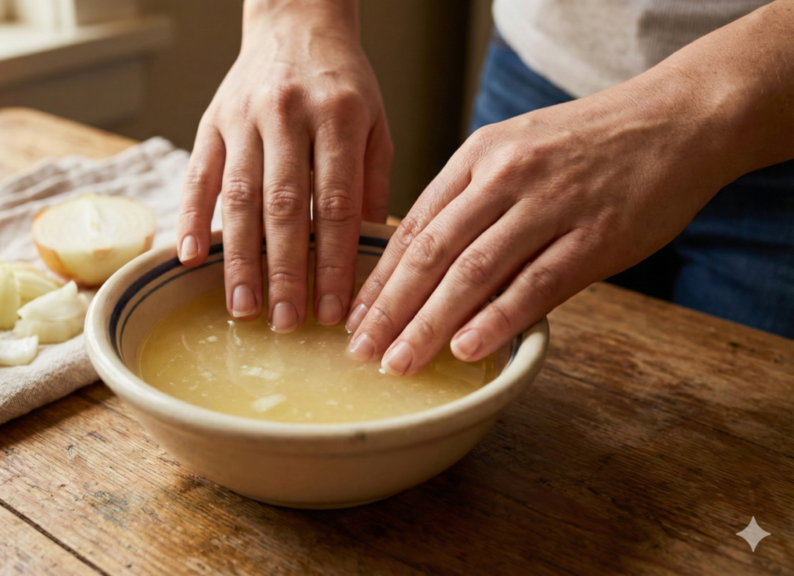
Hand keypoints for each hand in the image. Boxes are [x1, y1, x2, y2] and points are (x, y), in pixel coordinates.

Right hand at [176, 0, 392, 331]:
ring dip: (239, 259)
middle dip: (284, 271)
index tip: (331, 310)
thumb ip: (373, 183)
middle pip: (284, 206)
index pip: (337, 203)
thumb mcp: (376, 123)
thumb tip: (373, 252)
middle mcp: (289, 115)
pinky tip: (188, 258)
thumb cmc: (342, 82)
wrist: (296, 22)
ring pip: (238, 197)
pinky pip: (197, 175)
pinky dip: (190, 218)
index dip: (334, 261)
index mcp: (339, 116)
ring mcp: (244, 117)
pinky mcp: (211, 121)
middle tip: (284, 322)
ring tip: (242, 308)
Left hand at [345, 75, 747, 374]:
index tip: (353, 319)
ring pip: (474, 272)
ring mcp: (550, 206)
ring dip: (430, 324)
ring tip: (399, 363)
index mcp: (478, 157)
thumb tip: (426, 262)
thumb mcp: (516, 150)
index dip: (379, 278)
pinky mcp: (595, 236)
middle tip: (361, 352)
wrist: (675, 120)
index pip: (414, 226)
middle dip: (390, 308)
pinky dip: (497, 319)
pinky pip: (536, 284)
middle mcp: (505, 178)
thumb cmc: (588, 143)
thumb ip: (472, 200)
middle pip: (432, 252)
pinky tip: (466, 349)